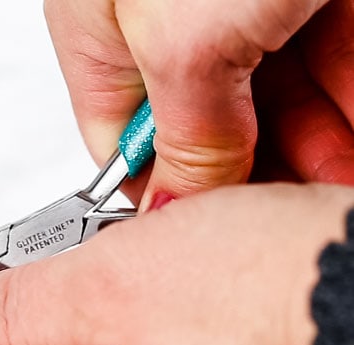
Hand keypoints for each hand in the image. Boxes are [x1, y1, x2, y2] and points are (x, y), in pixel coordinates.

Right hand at [46, 0, 353, 207]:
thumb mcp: (186, 45)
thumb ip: (184, 139)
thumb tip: (173, 212)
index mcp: (100, 29)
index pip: (121, 146)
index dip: (168, 195)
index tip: (213, 236)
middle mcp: (164, 17)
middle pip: (208, 129)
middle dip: (256, 178)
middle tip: (289, 215)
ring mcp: (234, 0)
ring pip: (276, 98)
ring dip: (312, 150)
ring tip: (336, 184)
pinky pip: (324, 59)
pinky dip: (343, 101)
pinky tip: (353, 140)